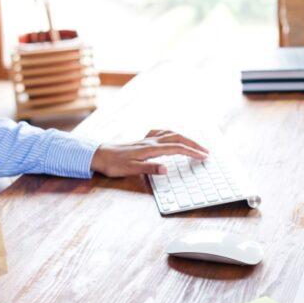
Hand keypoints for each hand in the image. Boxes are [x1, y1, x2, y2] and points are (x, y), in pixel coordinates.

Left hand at [89, 129, 209, 177]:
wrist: (98, 155)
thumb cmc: (113, 164)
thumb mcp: (130, 169)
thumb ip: (149, 168)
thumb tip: (166, 168)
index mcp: (150, 148)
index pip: (177, 148)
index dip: (192, 152)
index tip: (204, 157)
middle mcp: (150, 141)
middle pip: (178, 138)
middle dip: (194, 144)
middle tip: (206, 151)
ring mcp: (146, 139)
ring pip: (171, 134)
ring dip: (185, 138)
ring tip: (194, 144)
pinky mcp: (142, 140)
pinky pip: (161, 133)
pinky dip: (172, 134)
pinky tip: (171, 137)